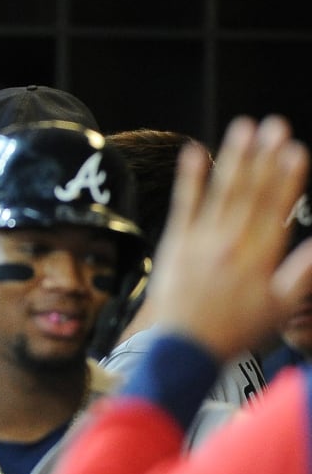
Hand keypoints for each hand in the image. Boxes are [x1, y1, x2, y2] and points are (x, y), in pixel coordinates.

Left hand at [151, 115, 308, 360]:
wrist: (182, 347)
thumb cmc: (234, 330)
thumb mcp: (280, 308)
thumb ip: (303, 272)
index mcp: (259, 257)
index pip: (276, 209)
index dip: (287, 178)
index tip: (296, 150)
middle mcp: (230, 243)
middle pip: (251, 193)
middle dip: (265, 157)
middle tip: (275, 126)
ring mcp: (200, 240)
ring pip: (220, 192)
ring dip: (233, 158)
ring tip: (244, 127)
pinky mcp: (175, 242)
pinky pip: (183, 205)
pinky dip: (189, 178)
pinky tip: (194, 151)